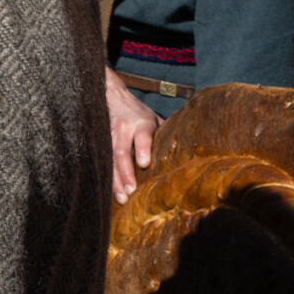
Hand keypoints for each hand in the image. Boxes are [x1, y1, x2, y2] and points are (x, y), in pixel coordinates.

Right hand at [104, 68, 160, 203]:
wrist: (111, 95)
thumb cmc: (138, 112)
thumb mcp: (154, 117)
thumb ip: (166, 133)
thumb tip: (192, 150)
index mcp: (141, 123)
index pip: (142, 136)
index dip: (142, 149)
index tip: (144, 164)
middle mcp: (124, 130)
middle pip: (122, 152)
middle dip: (126, 173)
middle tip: (131, 191)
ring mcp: (110, 136)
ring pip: (110, 160)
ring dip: (115, 180)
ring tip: (121, 198)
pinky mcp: (101, 143)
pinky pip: (104, 162)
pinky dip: (107, 178)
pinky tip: (111, 192)